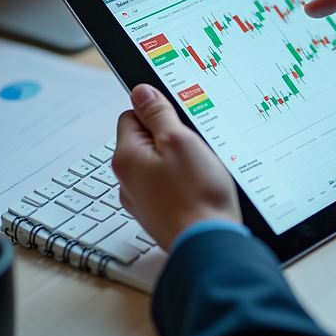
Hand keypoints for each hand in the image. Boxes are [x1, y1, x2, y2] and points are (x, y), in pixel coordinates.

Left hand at [111, 84, 240, 248]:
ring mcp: (142, 200)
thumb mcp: (179, 140)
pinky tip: (199, 189)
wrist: (208, 243)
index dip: (159, 114)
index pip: (132, 116)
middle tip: (194, 148)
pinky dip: (182, 184)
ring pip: (159, 165)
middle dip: (170, 139)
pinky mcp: (159, 213)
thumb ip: (158, 113)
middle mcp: (127, 181)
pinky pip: (167, 186)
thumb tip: (141, 92)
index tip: (179, 123)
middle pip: (146, 141)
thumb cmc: (196, 195)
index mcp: (127, 158)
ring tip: (199, 172)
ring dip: (178, 162)